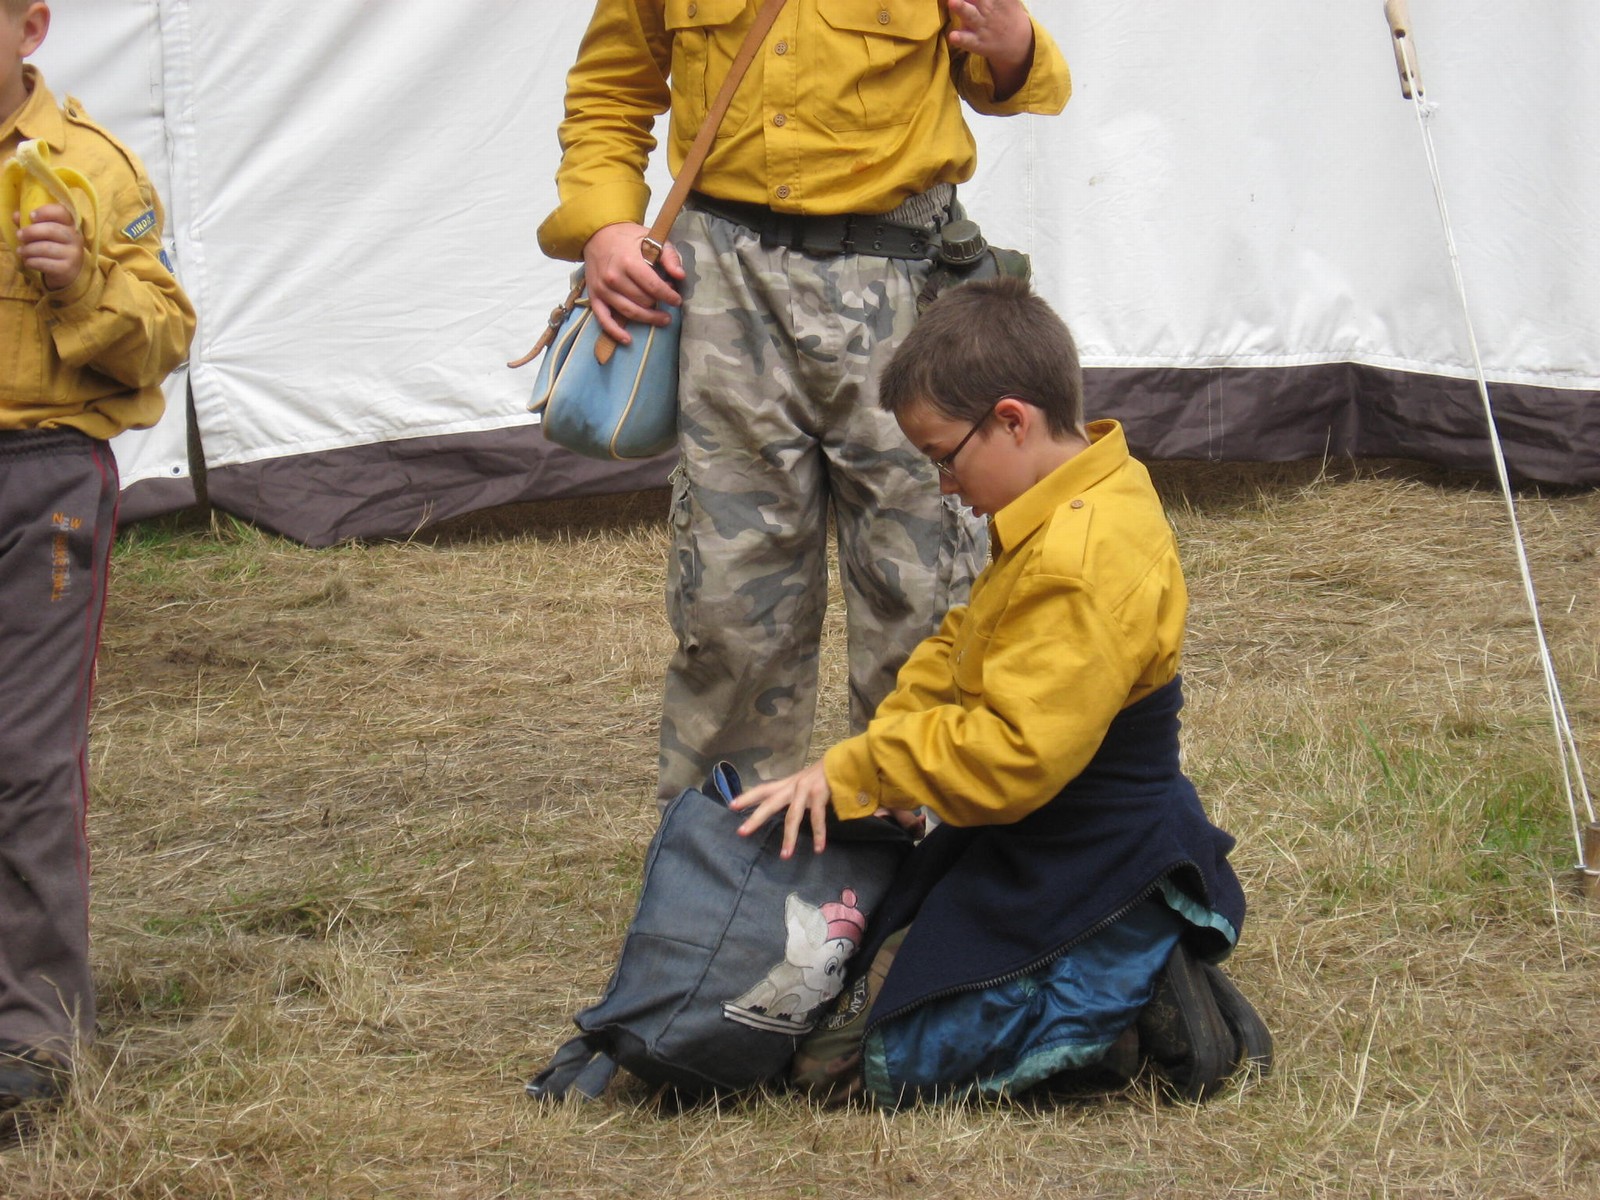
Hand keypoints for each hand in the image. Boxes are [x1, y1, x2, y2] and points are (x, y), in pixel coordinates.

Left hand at [14, 203, 85, 291]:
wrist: (67, 272)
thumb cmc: (52, 247)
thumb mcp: (43, 233)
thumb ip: (30, 223)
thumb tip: (16, 216)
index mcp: (69, 225)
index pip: (61, 212)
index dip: (45, 212)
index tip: (31, 216)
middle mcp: (75, 238)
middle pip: (52, 230)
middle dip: (31, 232)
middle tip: (19, 236)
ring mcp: (73, 254)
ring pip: (46, 248)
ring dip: (28, 249)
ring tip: (21, 251)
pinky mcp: (67, 269)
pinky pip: (45, 263)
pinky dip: (32, 262)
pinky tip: (28, 262)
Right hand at [581, 221, 684, 344]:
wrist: (598, 235)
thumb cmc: (628, 238)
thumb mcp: (652, 238)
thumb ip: (669, 256)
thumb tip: (681, 276)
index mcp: (629, 261)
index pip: (653, 286)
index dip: (668, 296)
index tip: (677, 300)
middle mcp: (614, 277)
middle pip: (643, 301)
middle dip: (659, 304)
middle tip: (668, 304)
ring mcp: (602, 289)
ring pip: (629, 312)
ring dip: (648, 319)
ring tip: (662, 319)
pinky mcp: (594, 297)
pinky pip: (604, 320)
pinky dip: (615, 332)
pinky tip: (628, 340)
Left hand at [729, 761, 833, 858]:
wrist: (842, 762)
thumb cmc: (822, 776)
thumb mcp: (803, 782)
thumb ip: (792, 793)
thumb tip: (780, 806)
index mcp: (787, 784)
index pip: (763, 789)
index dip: (747, 797)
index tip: (731, 806)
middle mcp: (793, 786)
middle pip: (770, 803)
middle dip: (756, 818)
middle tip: (741, 832)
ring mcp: (806, 790)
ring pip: (793, 817)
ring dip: (789, 837)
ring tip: (785, 856)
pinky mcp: (820, 795)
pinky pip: (818, 818)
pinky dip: (819, 835)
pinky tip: (818, 848)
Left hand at [948, 0, 1035, 97]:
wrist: (1021, 47)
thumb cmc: (1009, 18)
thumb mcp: (1009, 1)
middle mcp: (990, 11)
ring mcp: (985, 28)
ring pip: (972, 16)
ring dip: (962, 8)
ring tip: (952, 2)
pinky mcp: (980, 44)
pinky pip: (970, 41)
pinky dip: (962, 39)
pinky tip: (952, 36)